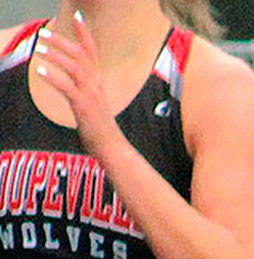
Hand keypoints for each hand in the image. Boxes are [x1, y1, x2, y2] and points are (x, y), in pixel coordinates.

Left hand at [34, 15, 124, 156]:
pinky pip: (67, 87)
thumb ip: (84, 86)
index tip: (78, 15)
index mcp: (98, 81)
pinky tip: (41, 71)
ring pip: (75, 67)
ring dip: (56, 56)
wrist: (111, 146)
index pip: (93, 51)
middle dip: (62, 41)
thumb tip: (71, 78)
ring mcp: (91, 95)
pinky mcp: (84, 106)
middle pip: (81, 55)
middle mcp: (97, 84)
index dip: (85, 33)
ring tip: (39, 49)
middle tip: (44, 34)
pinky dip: (53, 77)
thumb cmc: (100, 126)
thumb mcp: (93, 101)